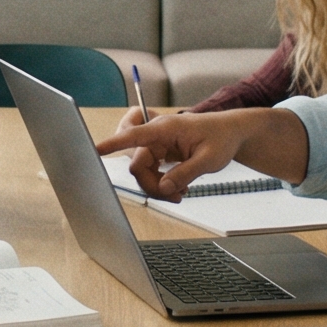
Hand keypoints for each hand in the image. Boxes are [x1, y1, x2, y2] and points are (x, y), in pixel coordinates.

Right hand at [94, 110, 254, 199]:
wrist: (231, 133)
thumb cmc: (222, 138)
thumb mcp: (209, 159)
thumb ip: (185, 174)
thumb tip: (165, 188)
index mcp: (165, 129)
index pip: (134, 136)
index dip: (113, 144)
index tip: (95, 149)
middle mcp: (157, 135)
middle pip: (138, 166)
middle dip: (153, 186)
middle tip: (176, 197)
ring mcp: (158, 145)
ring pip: (144, 173)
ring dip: (158, 188)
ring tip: (181, 194)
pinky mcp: (162, 153)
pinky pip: (153, 173)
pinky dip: (163, 185)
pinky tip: (178, 189)